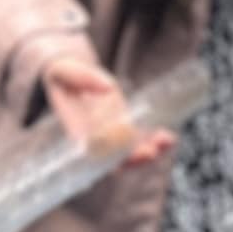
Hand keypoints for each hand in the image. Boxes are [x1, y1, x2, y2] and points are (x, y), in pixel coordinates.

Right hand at [41, 50, 172, 165]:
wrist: (71, 74)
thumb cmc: (63, 75)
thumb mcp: (66, 72)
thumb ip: (83, 79)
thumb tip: (108, 89)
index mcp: (76, 129)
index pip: (91, 151)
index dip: (107, 157)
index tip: (123, 154)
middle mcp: (95, 138)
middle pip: (114, 159)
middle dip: (133, 159)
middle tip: (151, 152)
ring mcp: (110, 135)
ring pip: (131, 152)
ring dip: (150, 150)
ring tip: (167, 141)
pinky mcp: (123, 127)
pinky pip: (140, 140)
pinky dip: (154, 141)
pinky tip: (169, 138)